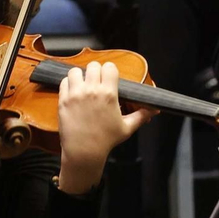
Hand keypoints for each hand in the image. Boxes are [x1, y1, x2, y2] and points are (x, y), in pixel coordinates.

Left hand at [55, 61, 154, 193]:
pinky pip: (64, 82)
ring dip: (80, 76)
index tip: (109, 78)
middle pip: (93, 66)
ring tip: (83, 85)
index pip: (109, 67)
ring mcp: (75, 94)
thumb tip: (155, 110)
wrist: (84, 151)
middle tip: (96, 82)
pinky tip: (73, 92)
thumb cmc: (107, 140)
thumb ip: (141, 115)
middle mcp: (92, 91)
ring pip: (75, 71)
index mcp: (109, 94)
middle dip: (95, 72)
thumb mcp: (127, 128)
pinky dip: (69, 84)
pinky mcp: (63, 100)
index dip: (110, 70)